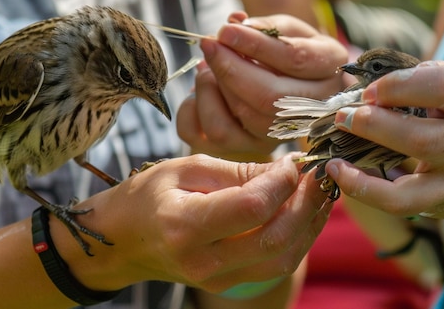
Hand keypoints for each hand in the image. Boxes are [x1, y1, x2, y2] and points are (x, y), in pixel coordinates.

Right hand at [58, 153, 330, 292]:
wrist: (122, 241)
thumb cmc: (149, 196)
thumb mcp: (185, 168)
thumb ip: (237, 171)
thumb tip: (286, 170)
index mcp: (184, 224)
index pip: (251, 207)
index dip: (282, 182)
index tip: (292, 161)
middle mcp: (203, 260)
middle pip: (274, 238)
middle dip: (306, 202)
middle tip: (319, 174)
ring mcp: (216, 279)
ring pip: (283, 258)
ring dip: (310, 224)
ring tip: (321, 192)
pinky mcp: (228, 283)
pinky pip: (275, 264)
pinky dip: (298, 238)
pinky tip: (305, 212)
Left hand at [177, 13, 347, 158]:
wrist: (290, 84)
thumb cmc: (288, 51)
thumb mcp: (287, 29)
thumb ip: (264, 26)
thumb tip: (234, 24)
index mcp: (330, 67)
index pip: (295, 59)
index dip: (256, 44)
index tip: (225, 31)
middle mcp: (315, 108)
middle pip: (269, 97)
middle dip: (230, 68)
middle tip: (210, 44)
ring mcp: (286, 133)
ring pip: (244, 117)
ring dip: (216, 87)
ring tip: (208, 65)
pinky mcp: (256, 147)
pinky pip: (218, 134)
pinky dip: (201, 107)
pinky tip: (206, 88)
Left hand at [325, 61, 443, 220]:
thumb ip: (411, 84)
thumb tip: (356, 86)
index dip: (402, 85)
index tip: (370, 91)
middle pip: (423, 135)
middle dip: (375, 123)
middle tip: (344, 117)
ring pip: (413, 170)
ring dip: (367, 154)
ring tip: (335, 151)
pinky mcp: (439, 200)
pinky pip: (398, 200)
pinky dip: (362, 187)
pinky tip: (338, 171)